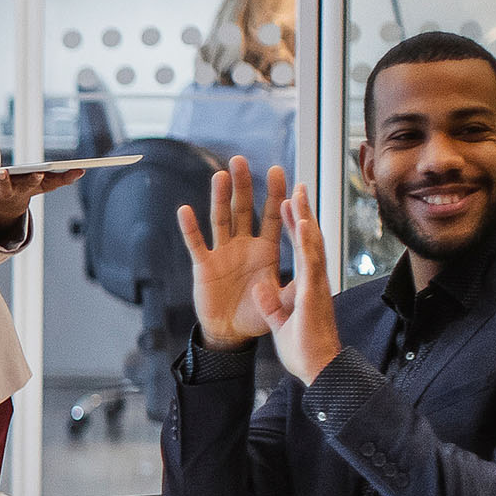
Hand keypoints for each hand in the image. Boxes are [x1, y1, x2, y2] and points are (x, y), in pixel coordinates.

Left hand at [0, 161, 82, 222]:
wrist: (5, 209)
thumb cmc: (26, 189)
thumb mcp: (45, 185)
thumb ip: (62, 178)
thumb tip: (81, 171)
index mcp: (23, 189)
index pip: (32, 184)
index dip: (37, 179)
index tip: (42, 172)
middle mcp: (3, 193)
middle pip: (4, 187)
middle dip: (6, 180)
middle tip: (5, 171)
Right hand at [177, 157, 287, 349]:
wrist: (231, 334)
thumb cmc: (257, 315)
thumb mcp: (286, 300)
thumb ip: (298, 284)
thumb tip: (310, 270)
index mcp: (266, 251)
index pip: (274, 217)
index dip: (277, 196)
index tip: (281, 172)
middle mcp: (244, 246)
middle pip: (244, 209)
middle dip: (245, 186)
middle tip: (243, 160)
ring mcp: (222, 254)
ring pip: (221, 219)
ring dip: (220, 198)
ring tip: (221, 176)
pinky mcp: (204, 267)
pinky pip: (196, 244)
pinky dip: (190, 229)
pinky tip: (186, 211)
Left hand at [248, 182, 343, 382]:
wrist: (317, 370)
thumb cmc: (303, 349)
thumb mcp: (279, 323)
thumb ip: (271, 304)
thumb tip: (260, 288)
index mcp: (305, 285)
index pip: (299, 249)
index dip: (293, 226)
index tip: (286, 205)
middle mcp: (313, 280)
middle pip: (308, 239)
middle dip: (301, 212)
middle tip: (296, 186)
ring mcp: (316, 285)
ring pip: (311, 244)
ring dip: (304, 217)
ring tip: (297, 193)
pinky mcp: (313, 294)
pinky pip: (309, 263)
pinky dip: (306, 241)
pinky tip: (301, 222)